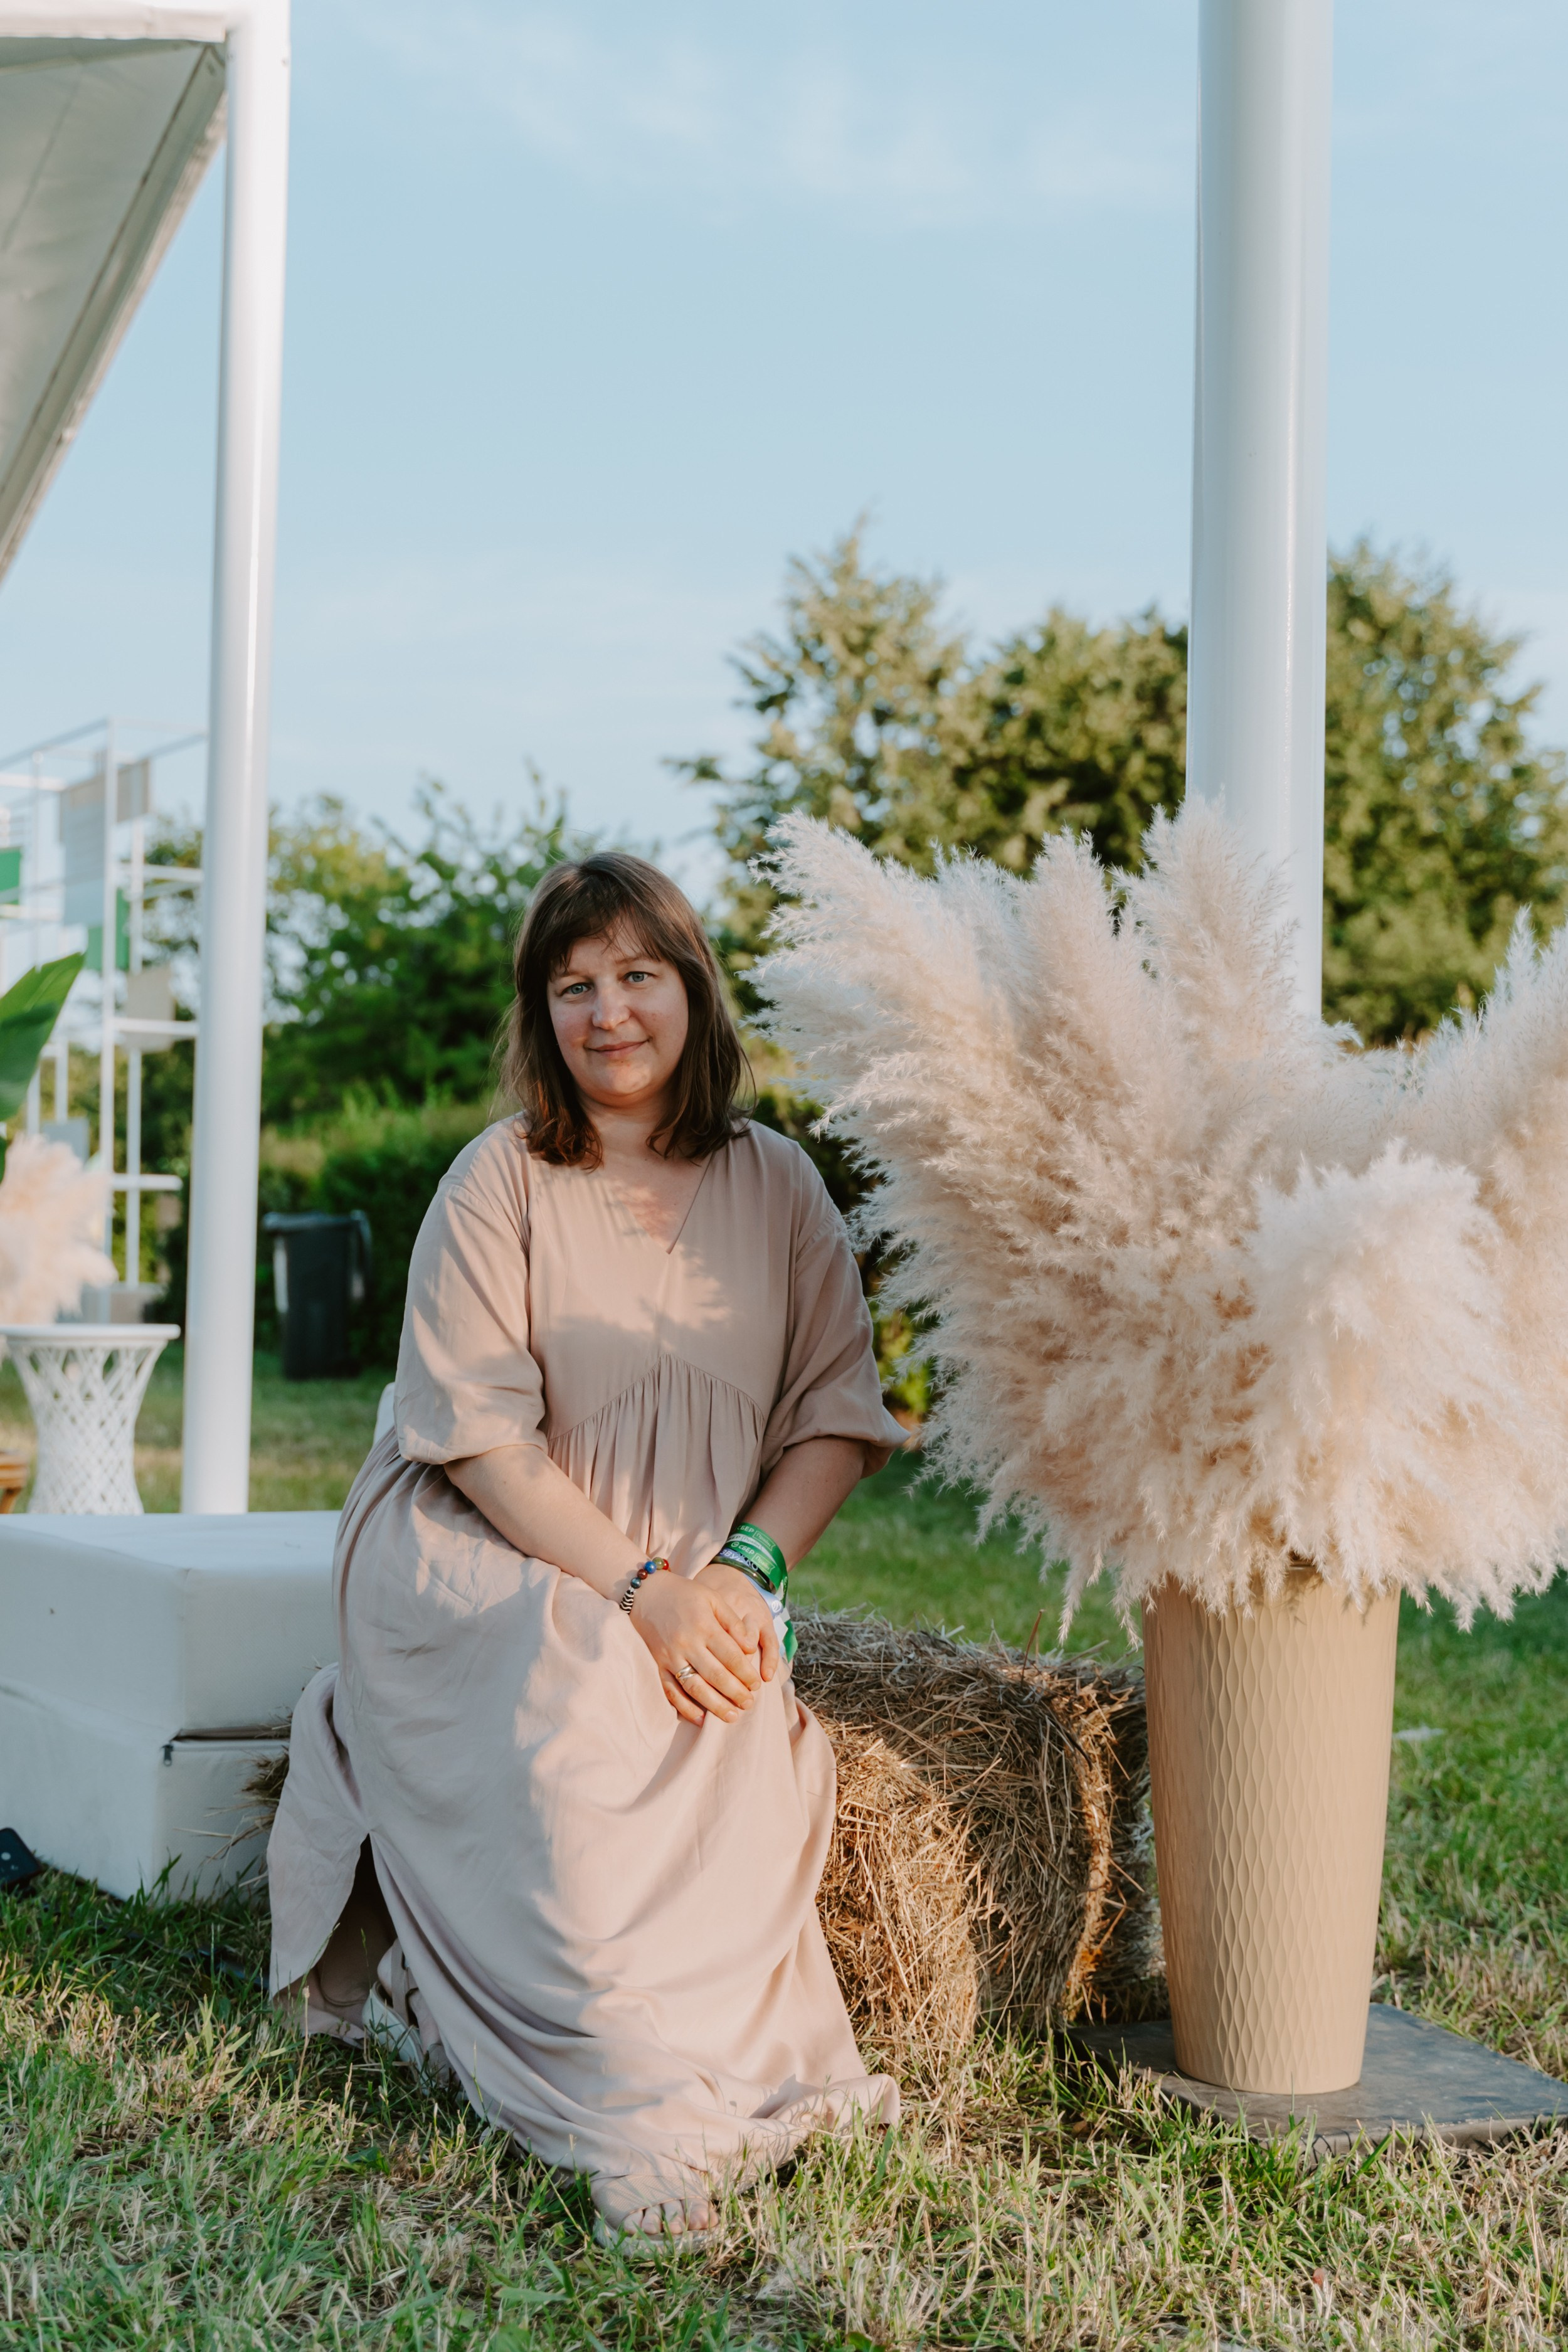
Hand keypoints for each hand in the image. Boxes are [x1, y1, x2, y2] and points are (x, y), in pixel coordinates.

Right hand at [629, 1566, 773, 1724]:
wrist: (646, 1594)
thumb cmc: (685, 1595)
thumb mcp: (712, 1599)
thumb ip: (733, 1623)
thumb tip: (751, 1647)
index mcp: (704, 1626)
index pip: (731, 1656)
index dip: (746, 1673)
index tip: (757, 1685)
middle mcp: (687, 1643)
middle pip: (716, 1675)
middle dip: (736, 1693)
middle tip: (749, 1704)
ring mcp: (669, 1656)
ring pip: (695, 1688)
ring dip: (715, 1705)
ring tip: (732, 1716)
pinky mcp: (656, 1665)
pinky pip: (671, 1691)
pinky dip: (685, 1707)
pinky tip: (700, 1718)